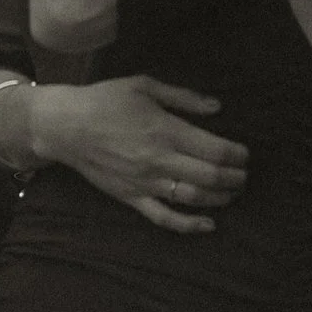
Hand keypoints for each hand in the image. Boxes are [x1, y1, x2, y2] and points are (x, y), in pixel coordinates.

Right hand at [31, 75, 249, 235]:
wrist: (66, 126)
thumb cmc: (105, 100)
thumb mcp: (144, 86)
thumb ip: (183, 97)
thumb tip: (217, 107)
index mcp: (165, 130)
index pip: (215, 149)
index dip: (237, 155)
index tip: (245, 154)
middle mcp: (159, 160)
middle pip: (211, 176)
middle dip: (235, 177)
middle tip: (244, 174)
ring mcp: (146, 183)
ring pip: (194, 198)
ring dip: (221, 198)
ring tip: (232, 192)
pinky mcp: (132, 198)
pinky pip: (164, 218)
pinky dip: (189, 225)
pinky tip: (209, 224)